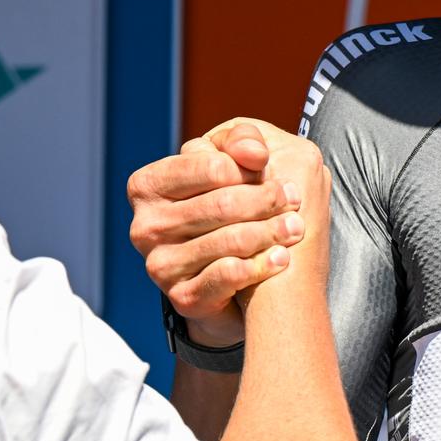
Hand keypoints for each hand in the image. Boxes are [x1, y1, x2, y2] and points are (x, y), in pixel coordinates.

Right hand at [127, 119, 318, 346]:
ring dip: (270, 232)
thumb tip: (254, 152)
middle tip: (295, 198)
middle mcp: (146, 225)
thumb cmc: (228, 211)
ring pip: (228, 240)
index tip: (273, 169)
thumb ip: (241, 143)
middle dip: (265, 199)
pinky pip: (227, 276)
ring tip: (295, 228)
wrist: (224, 280)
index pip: (208, 165)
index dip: (247, 167)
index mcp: (148, 184)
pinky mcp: (182, 297)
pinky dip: (260, 265)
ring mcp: (160, 265)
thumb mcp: (231, 167)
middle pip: (221, 204)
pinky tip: (281, 259)